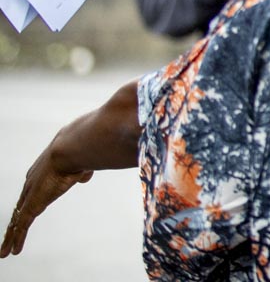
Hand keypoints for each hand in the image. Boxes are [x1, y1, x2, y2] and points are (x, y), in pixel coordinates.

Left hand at [0, 145, 92, 257]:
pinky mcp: (31, 206)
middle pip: (19, 207)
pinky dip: (16, 240)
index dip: (27, 202)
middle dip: (14, 221)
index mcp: (41, 172)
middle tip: (9, 233)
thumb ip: (79, 173)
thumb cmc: (76, 154)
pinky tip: (12, 251)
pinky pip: (20, 227)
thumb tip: (83, 177)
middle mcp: (30, 183)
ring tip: (5, 251)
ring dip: (10, 236)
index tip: (25, 210)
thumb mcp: (80, 165)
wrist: (67, 151)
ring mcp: (29, 195)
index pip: (30, 191)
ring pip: (16, 220)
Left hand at [1, 80, 140, 258]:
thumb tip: (139, 141)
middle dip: (23, 208)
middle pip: (29, 194)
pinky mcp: (34, 200)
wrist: (78, 142)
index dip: (48, 183)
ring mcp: (35, 187)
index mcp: (58, 156)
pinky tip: (10, 251)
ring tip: (7, 247)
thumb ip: (120, 145)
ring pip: (21, 212)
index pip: (48, 173)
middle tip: (19, 220)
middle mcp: (42, 172)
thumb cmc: (100, 135)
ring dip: (14, 230)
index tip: (53, 190)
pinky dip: (16, 237)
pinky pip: (22, 222)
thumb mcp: (112, 141)